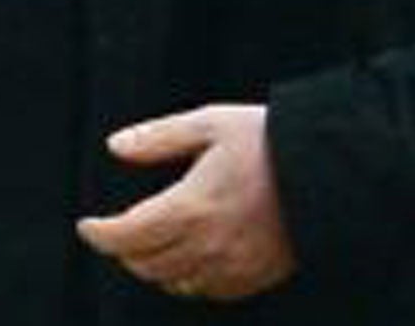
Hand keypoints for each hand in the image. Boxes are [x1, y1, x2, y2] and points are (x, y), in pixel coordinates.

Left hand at [77, 105, 295, 302]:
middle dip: (123, 250)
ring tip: (148, 244)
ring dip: (152, 267)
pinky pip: (206, 291)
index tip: (86, 226)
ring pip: (172, 283)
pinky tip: (188, 257)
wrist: (328, 170)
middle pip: (144, 264)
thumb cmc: (268, 141)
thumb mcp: (210, 123)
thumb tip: (116, 147)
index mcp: (191, 206)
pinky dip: (186, 279)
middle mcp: (207, 245)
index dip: (100, 234)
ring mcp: (231, 266)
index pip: (126, 236)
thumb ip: (159, 137)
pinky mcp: (252, 277)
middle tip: (117, 231)